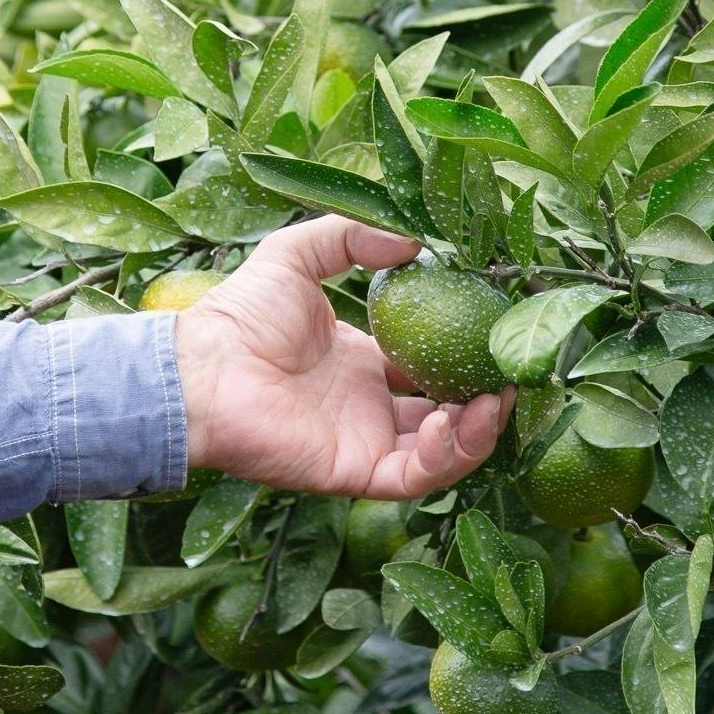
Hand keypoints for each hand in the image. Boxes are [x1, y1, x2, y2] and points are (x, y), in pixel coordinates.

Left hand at [172, 216, 510, 498]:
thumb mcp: (300, 254)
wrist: (201, 369)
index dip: (465, 355)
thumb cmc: (240, 314)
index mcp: (360, 363)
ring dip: (478, 431)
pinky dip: (444, 454)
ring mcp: (363, 442)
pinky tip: (454, 418)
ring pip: (442, 452)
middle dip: (486, 399)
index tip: (497, 332)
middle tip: (512, 372)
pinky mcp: (353, 471)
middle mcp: (368, 407)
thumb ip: (352, 236)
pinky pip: (414, 477)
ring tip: (497, 398)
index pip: (428, 366)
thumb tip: (413, 239)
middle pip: (446, 413)